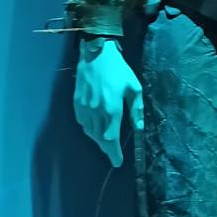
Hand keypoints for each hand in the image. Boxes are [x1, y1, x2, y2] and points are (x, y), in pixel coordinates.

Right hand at [74, 40, 143, 166]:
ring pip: (90, 131)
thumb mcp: (133, 88)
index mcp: (111, 108)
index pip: (112, 137)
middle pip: (100, 138)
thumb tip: (139, 127)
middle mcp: (96, 111)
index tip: (118, 161)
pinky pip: (82, 122)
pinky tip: (94, 130)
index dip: (114, 152)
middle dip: (107, 149)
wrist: (95, 54)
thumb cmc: (118, 70)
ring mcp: (84, 107)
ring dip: (98, 141)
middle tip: (113, 156)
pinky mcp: (76, 102)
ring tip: (106, 145)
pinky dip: (89, 130)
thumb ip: (136, 109)